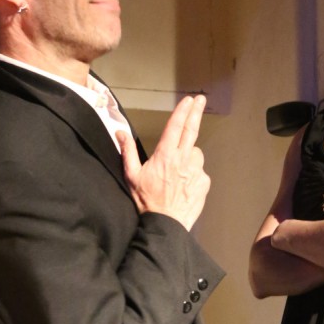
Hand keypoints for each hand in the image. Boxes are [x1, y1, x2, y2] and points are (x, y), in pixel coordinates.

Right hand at [117, 95, 209, 230]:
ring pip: (196, 154)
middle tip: (201, 99)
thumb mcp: (132, 176)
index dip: (182, 111)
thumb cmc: (147, 201)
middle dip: (196, 112)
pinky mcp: (204, 182)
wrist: (166, 224)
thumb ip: (127, 151)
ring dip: (189, 156)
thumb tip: (119, 132)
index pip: (175, 127)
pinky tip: (184, 185)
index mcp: (165, 156)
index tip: (189, 100)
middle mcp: (183, 160)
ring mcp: (196, 170)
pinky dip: (194, 173)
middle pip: (191, 130)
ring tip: (178, 173)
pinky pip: (200, 171)